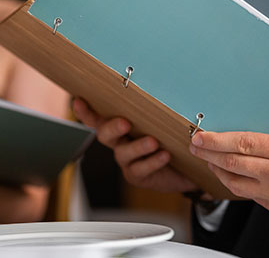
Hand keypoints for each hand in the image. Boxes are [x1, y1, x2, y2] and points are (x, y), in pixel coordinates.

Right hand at [73, 98, 197, 192]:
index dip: (86, 111)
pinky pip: (139, 169)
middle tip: (125, 122)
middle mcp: (120, 141)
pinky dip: (152, 161)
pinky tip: (165, 155)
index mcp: (122, 124)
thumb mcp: (168, 119)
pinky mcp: (137, 175)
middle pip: (104, 134)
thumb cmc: (174, 135)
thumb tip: (168, 93)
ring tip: (154, 142)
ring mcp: (127, 160)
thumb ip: (163, 109)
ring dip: (137, 146)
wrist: (189, 164)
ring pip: (122, 153)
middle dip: (112, 127)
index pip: (99, 116)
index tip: (79, 100)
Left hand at [189, 131, 268, 250]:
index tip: (203, 135)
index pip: (243, 142)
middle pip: (233, 162)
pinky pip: (252, 197)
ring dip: (219, 171)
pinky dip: (240, 186)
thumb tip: (265, 142)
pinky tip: (236, 180)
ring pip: (236, 183)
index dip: (217, 139)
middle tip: (197, 146)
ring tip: (210, 163)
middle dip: (209, 153)